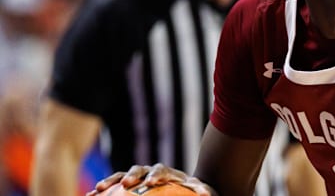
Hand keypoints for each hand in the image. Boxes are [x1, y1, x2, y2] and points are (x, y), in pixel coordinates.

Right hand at [86, 163, 215, 195]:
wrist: (184, 187)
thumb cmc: (193, 190)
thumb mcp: (200, 190)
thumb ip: (201, 191)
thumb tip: (207, 195)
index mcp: (167, 172)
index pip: (161, 170)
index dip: (155, 175)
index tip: (151, 182)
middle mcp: (151, 171)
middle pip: (139, 169)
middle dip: (132, 175)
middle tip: (126, 184)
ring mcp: (138, 176)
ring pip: (122, 175)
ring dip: (111, 181)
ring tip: (99, 189)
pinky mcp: (129, 183)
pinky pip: (114, 185)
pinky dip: (104, 190)